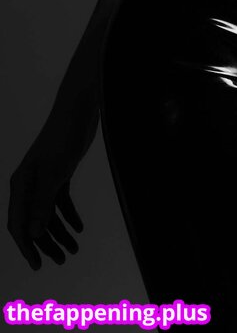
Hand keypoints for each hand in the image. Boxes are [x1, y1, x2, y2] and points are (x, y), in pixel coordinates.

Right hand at [8, 102, 96, 269]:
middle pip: (34, 222)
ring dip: (60, 232)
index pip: (19, 224)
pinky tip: (79, 228)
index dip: (27, 247)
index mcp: (21, 185)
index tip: (38, 265)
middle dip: (46, 244)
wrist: (78, 111)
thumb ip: (43, 203)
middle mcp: (29, 184)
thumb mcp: (55, 172)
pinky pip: (61, 202)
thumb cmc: (63, 138)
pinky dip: (69, 215)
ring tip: (74, 249)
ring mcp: (44, 179)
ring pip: (48, 214)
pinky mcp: (60, 174)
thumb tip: (34, 234)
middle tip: (62, 261)